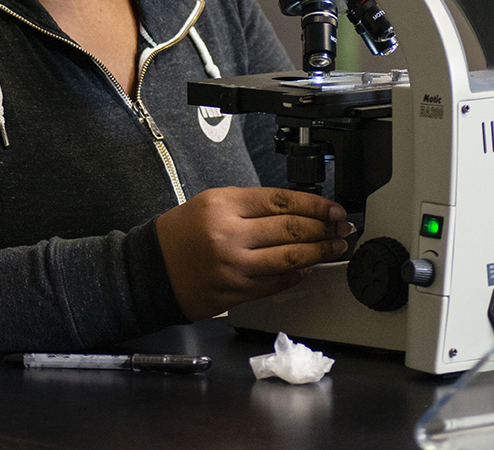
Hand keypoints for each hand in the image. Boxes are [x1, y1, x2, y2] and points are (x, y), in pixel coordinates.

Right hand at [154, 187, 351, 320]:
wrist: (152, 272)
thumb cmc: (180, 235)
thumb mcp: (210, 203)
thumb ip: (250, 205)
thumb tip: (294, 209)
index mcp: (223, 205)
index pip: (281, 201)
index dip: (314, 205)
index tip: (332, 208)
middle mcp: (229, 235)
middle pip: (291, 229)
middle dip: (324, 228)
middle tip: (342, 227)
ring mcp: (234, 266)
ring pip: (289, 258)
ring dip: (319, 252)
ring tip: (334, 246)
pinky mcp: (237, 292)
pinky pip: (277, 282)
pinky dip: (298, 273)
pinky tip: (309, 266)